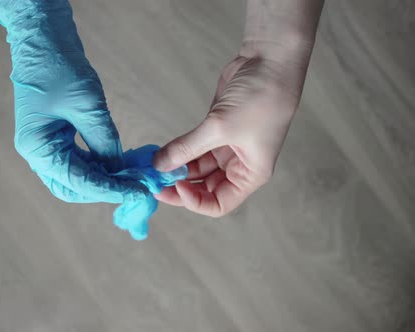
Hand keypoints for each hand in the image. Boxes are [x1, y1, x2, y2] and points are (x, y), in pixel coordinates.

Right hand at [0, 0, 145, 203]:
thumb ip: (104, 142)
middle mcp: (37, 153)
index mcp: (37, 148)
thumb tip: (120, 171)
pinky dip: (97, 165)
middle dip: (103, 190)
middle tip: (134, 186)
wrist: (43, 40)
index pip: (77, 182)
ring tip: (131, 175)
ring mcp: (44, 145)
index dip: (109, 189)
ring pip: (75, 177)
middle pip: (72, 188)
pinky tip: (118, 162)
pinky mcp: (54, 137)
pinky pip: (77, 161)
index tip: (137, 191)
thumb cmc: (58, 67)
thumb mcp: (87, 106)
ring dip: (102, 179)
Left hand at [153, 48, 311, 216]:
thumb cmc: (261, 98)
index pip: (219, 203)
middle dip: (180, 185)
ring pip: (197, 168)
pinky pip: (193, 148)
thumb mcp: (220, 127)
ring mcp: (227, 147)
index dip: (195, 200)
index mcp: (250, 174)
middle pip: (205, 187)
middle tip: (153, 182)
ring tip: (152, 167)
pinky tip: (160, 152)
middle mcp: (239, 165)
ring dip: (176, 168)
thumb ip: (187, 148)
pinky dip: (178, 151)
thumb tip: (159, 165)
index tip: (175, 186)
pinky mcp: (216, 129)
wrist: (270, 59)